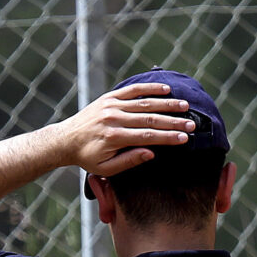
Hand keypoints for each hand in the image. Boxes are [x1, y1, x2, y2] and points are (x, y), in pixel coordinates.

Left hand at [46, 83, 194, 176]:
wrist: (65, 140)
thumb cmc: (87, 157)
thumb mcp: (105, 168)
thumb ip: (129, 161)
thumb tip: (152, 153)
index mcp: (114, 137)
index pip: (147, 136)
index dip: (168, 137)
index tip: (185, 138)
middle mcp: (114, 118)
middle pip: (150, 118)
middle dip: (173, 121)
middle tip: (191, 124)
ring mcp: (112, 105)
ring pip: (145, 103)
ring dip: (167, 104)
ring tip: (185, 106)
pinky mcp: (110, 97)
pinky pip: (133, 90)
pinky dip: (150, 88)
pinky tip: (166, 89)